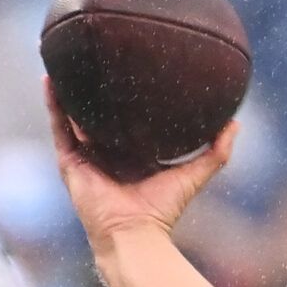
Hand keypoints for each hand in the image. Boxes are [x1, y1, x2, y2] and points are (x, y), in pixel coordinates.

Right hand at [45, 78, 236, 247]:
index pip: (128, 119)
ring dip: (69, 89)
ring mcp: (86, 156)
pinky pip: (58, 127)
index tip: (132, 67)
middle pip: (99, 114)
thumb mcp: (194, 174)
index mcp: (132, 154)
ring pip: (74, 115)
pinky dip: (53, 104)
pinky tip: (50, 79)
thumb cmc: (162, 209)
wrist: (135, 233)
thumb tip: (236, 124)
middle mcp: (107, 153)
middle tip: (97, 54)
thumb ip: (217, 152)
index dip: (128, 97)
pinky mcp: (70, 162)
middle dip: (95, 88)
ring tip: (67, 59)